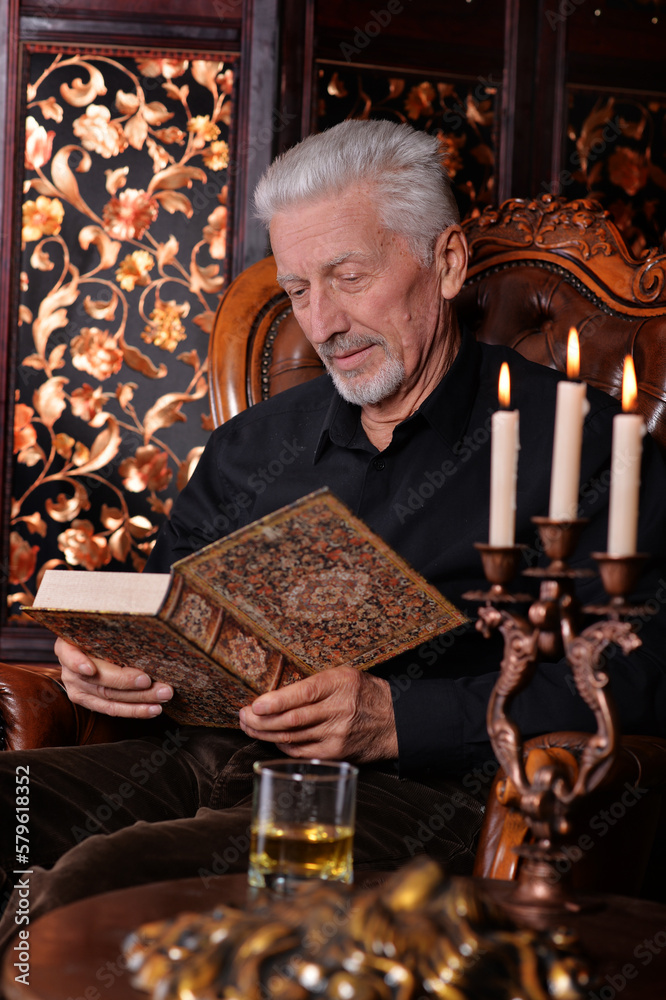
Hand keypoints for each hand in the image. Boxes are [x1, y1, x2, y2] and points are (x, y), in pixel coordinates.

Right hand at [55, 637, 172, 718]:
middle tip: (150, 680)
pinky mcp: (90, 703)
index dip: (78, 663)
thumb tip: (143, 621)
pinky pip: (113, 709)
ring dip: (140, 699)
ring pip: (110, 698)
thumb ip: (114, 629)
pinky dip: (136, 710)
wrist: (92, 647)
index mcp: (67, 647)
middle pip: (99, 680)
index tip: (90, 669)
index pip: (70, 656)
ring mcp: (78, 689)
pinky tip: (153, 708)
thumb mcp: (101, 627)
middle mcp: (70, 671)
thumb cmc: (101, 632)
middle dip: (128, 682)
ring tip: (162, 695)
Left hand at [238, 667, 396, 762]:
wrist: (395, 720)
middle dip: (260, 720)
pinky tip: (270, 738)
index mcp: (340, 684)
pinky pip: (300, 751)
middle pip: (292, 720)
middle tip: (242, 716)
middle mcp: (339, 710)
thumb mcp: (343, 675)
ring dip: (265, 733)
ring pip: (292, 737)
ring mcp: (337, 735)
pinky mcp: (336, 753)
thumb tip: (274, 694)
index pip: (303, 694)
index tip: (255, 705)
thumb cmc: (363, 692)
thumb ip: (314, 684)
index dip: (276, 701)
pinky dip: (282, 745)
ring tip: (248, 726)